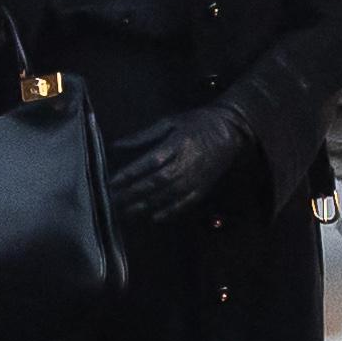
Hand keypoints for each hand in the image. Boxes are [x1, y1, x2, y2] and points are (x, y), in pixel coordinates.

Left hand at [107, 104, 253, 226]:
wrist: (229, 131)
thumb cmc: (195, 123)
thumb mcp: (169, 122)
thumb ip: (143, 136)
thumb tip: (117, 145)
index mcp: (176, 144)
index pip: (149, 162)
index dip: (130, 174)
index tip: (112, 182)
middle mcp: (186, 163)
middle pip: (156, 182)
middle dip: (132, 193)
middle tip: (113, 201)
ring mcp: (196, 177)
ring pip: (168, 195)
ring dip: (146, 205)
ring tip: (126, 212)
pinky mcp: (203, 187)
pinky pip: (185, 203)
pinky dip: (170, 212)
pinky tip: (154, 218)